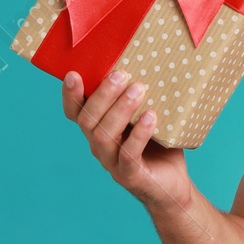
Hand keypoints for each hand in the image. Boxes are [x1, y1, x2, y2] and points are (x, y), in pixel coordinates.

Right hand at [63, 68, 192, 213]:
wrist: (173, 186)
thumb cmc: (160, 146)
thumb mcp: (148, 116)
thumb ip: (142, 96)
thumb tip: (151, 57)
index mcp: (98, 130)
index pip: (75, 112)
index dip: (70, 95)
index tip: (74, 73)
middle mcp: (99, 146)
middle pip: (88, 120)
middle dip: (103, 95)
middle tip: (122, 74)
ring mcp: (112, 162)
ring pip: (103, 135)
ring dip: (120, 109)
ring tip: (139, 90)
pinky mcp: (130, 175)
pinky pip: (128, 154)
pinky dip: (139, 134)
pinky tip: (150, 116)